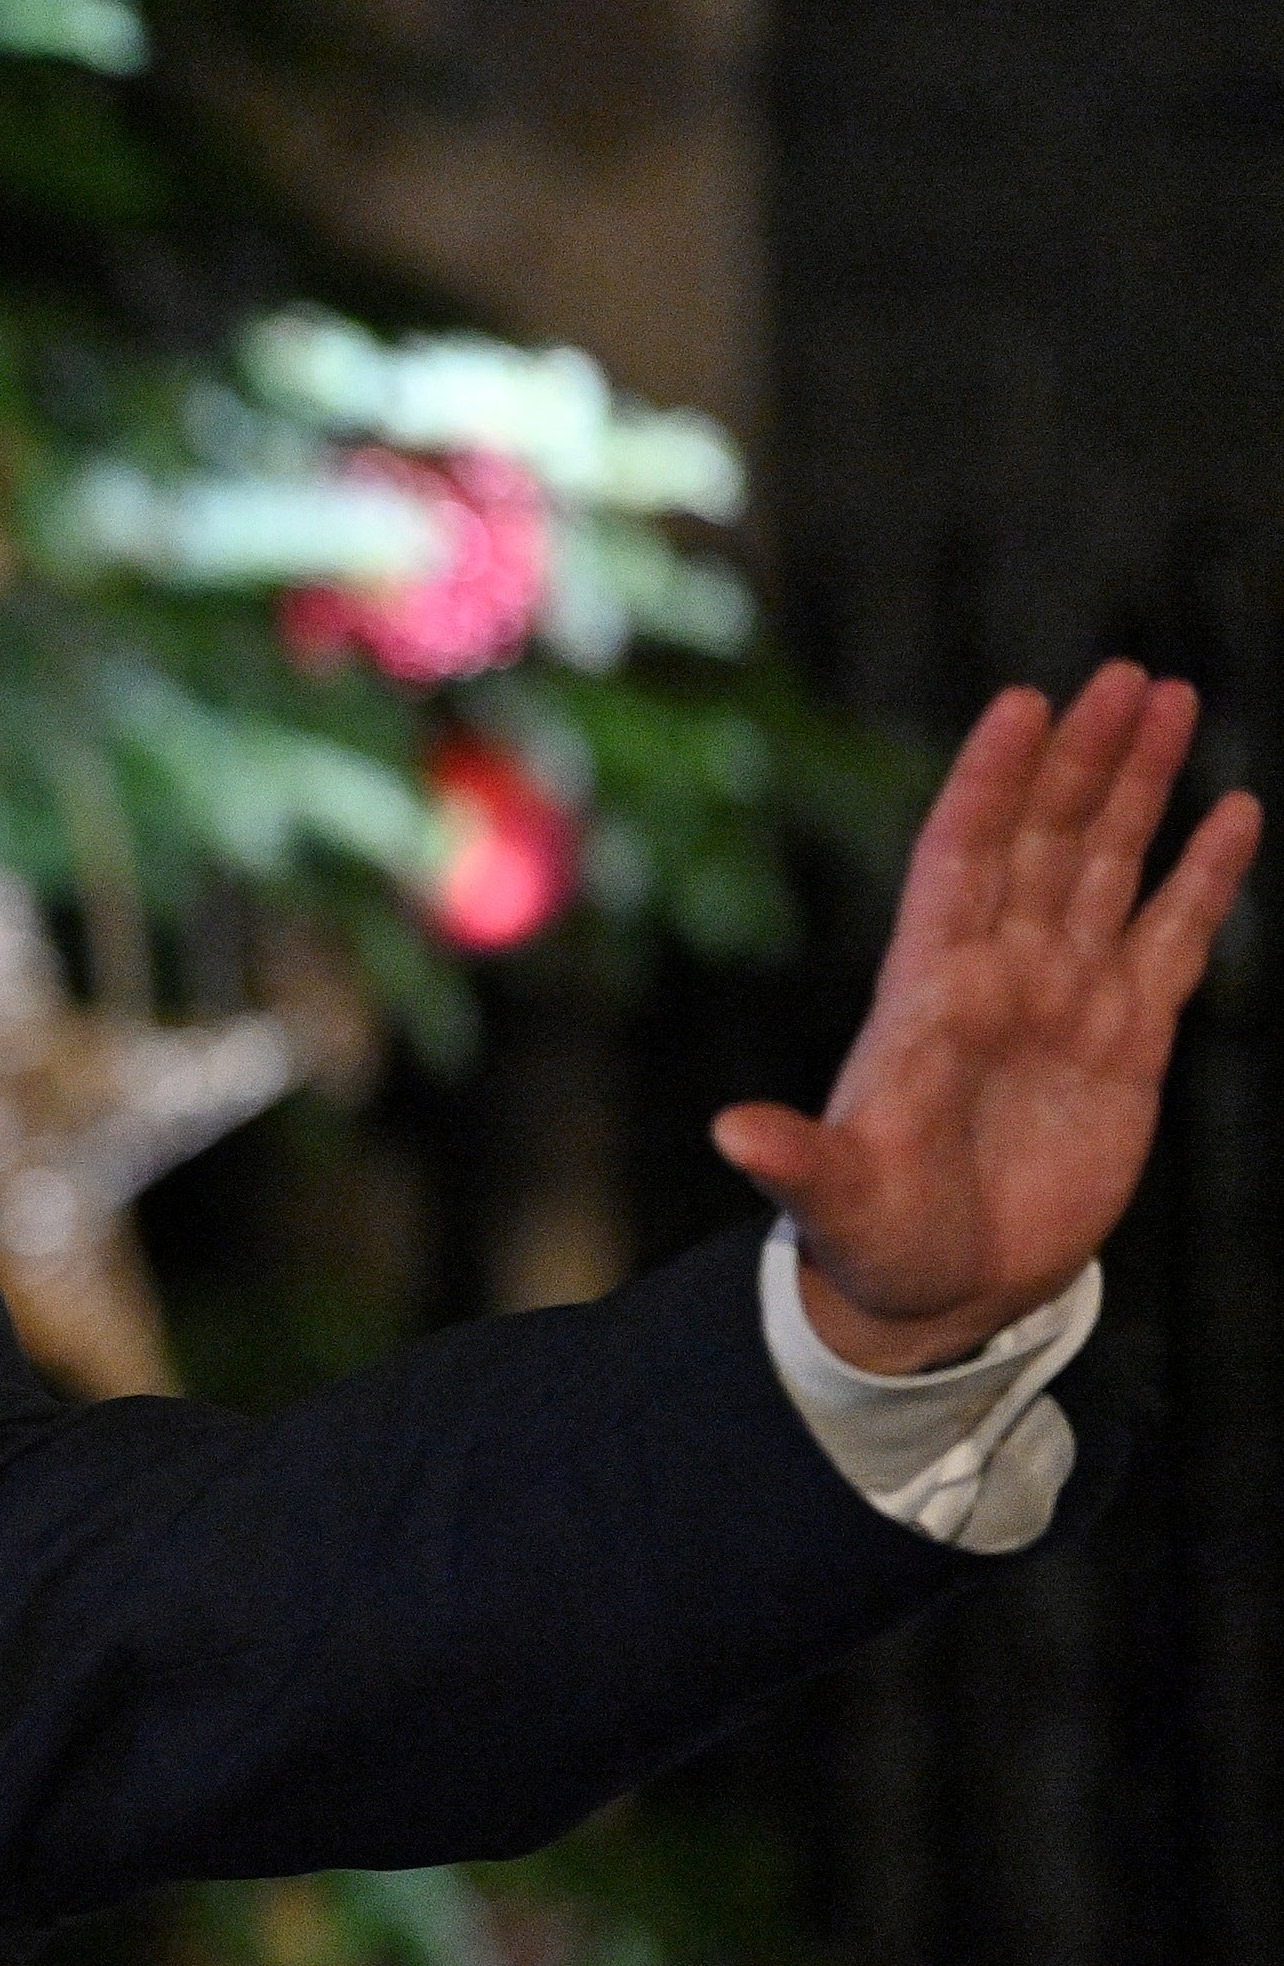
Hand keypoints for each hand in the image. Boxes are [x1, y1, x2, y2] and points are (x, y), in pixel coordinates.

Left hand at [711, 662, 1260, 1373]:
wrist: (941, 1288)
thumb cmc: (872, 1238)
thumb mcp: (834, 1199)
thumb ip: (795, 1160)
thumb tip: (731, 1133)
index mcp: (930, 991)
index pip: (962, 858)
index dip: (991, 783)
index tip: (1023, 704)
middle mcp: (1001, 975)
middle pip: (1045, 839)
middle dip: (1082, 759)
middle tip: (1126, 676)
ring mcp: (1068, 1000)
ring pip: (1109, 867)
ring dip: (1140, 788)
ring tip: (1173, 700)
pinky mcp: (1129, 1041)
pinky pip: (1174, 939)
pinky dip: (1205, 878)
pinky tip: (1235, 813)